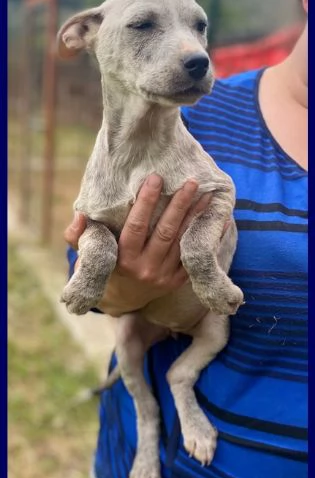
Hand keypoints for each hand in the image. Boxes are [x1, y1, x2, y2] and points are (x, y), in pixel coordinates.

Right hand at [64, 175, 225, 315]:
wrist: (123, 299)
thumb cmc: (104, 267)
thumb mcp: (87, 254)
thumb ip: (78, 236)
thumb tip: (79, 216)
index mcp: (123, 259)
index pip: (137, 226)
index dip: (146, 202)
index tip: (156, 178)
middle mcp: (146, 269)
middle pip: (166, 232)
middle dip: (179, 205)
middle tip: (190, 182)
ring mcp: (164, 276)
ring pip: (182, 242)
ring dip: (195, 217)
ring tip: (206, 194)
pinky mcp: (177, 281)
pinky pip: (194, 257)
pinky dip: (208, 239)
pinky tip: (218, 219)